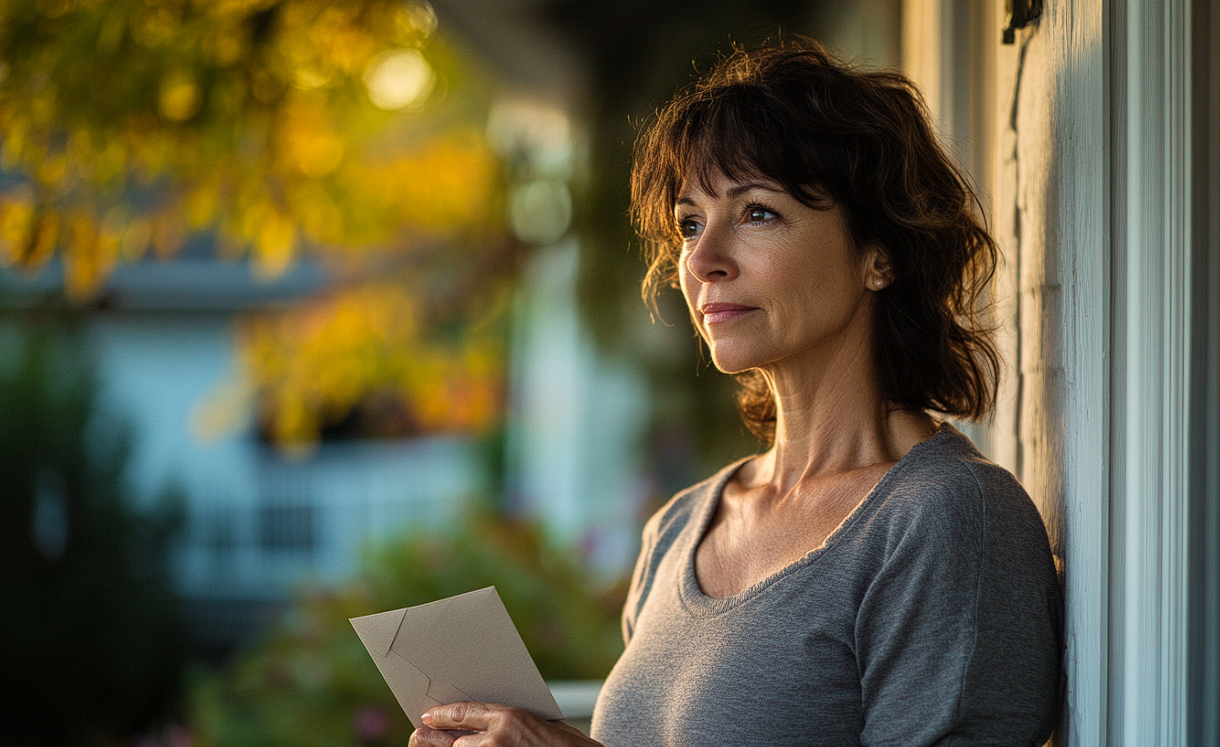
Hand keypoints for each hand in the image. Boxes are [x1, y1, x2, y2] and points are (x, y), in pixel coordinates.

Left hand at [408, 701, 602, 746]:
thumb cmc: (566, 745)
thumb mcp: (538, 720)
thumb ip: (508, 719)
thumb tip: (480, 719)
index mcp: (508, 717)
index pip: (462, 714)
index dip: (441, 716)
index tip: (428, 716)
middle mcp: (497, 741)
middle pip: (451, 741)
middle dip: (432, 739)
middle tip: (420, 736)